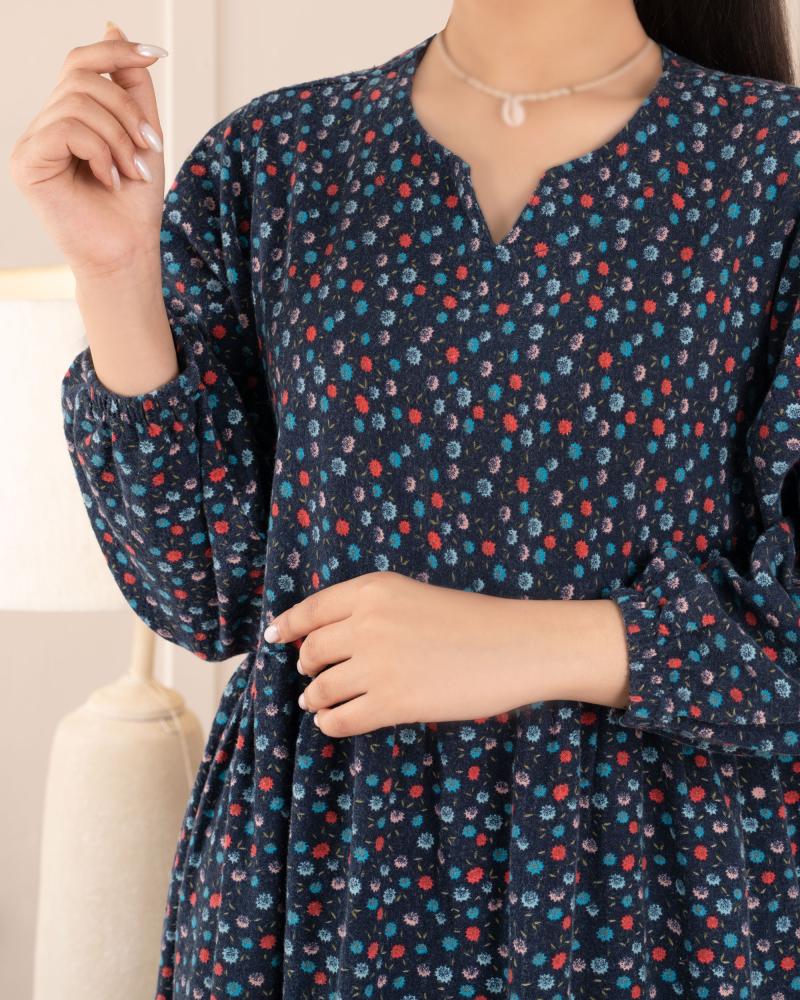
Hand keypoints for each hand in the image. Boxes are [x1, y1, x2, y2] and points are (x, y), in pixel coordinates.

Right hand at [8, 22, 166, 277]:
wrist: (128, 254)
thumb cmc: (135, 206)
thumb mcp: (142, 134)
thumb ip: (131, 86)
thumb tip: (114, 25)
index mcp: (69, 116)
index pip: (81, 62)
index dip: (116, 50)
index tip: (157, 54)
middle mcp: (44, 125)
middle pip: (83, 78)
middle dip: (128, 110)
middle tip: (149, 149)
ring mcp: (30, 143)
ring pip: (78, 102)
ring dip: (119, 137)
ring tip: (133, 172)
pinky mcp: (25, 163)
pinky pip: (66, 129)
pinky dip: (101, 153)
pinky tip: (111, 181)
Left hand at [262, 571, 558, 736]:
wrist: (515, 645)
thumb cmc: (471, 621)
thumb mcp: (412, 596)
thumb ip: (370, 612)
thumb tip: (321, 641)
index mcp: (372, 589)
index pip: (311, 610)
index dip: (287, 626)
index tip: (273, 637)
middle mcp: (367, 622)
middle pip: (312, 651)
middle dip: (306, 666)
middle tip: (310, 675)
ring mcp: (377, 663)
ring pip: (322, 687)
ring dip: (315, 697)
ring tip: (318, 702)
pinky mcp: (392, 702)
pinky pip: (340, 718)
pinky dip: (329, 722)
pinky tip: (333, 721)